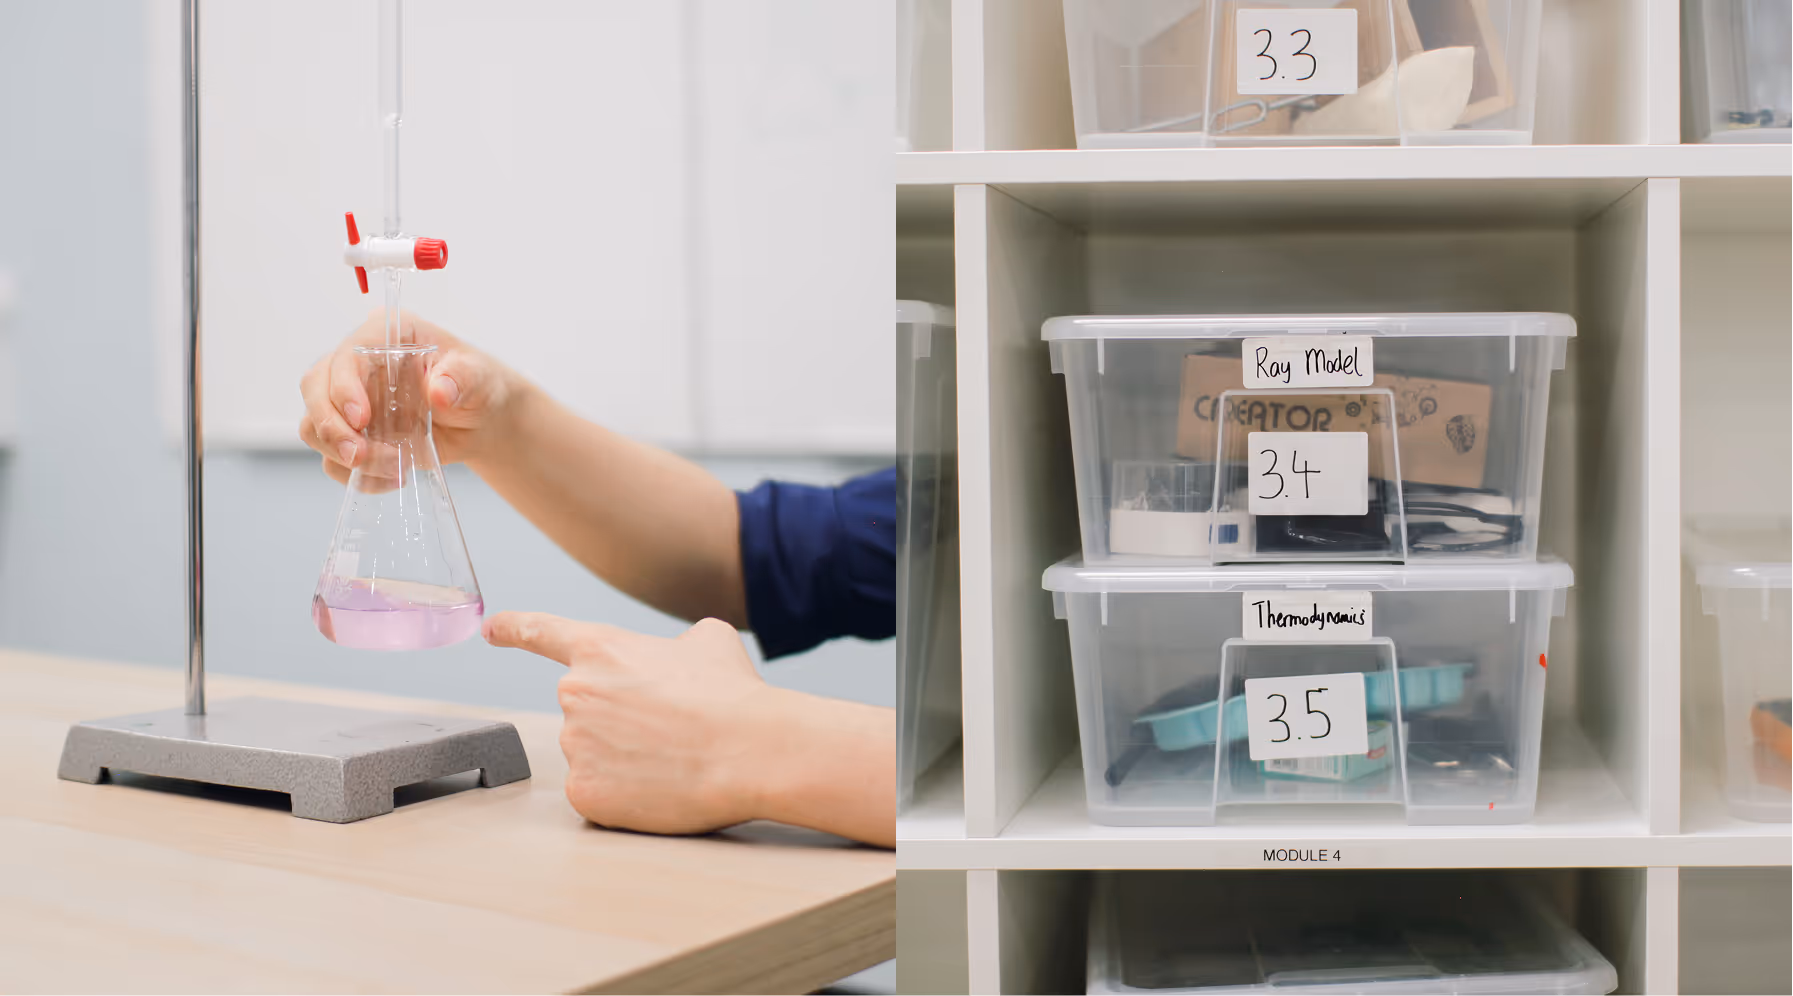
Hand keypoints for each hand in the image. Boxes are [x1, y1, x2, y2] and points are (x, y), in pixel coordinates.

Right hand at [298, 309, 524, 483]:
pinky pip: (332, 459)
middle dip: (331, 426)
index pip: (347, 354)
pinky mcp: (350, 434)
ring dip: (344, 455)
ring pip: (314, 426)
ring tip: (394, 468)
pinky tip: (393, 478)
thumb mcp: (478, 377)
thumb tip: (439, 391)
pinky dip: (355, 475)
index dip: (344, 386)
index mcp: (384, 336)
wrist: (478, 420)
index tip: (362, 418)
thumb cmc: (475, 386)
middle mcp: (356, 364)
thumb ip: (461, 378)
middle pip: (314, 388)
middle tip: (360, 455)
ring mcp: (347, 401)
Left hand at [484, 612, 777, 835]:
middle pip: (587, 709)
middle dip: (620, 718)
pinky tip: (660, 786)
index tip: (492, 629)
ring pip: (593, 753)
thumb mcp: (709, 640)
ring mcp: (575, 746)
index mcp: (599, 648)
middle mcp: (574, 693)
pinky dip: (626, 794)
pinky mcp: (584, 793)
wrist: (752, 751)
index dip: (514, 628)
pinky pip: (599, 793)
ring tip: (673, 756)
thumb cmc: (734, 694)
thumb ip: (673, 643)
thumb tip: (678, 658)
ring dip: (625, 757)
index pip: (541, 631)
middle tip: (669, 727)